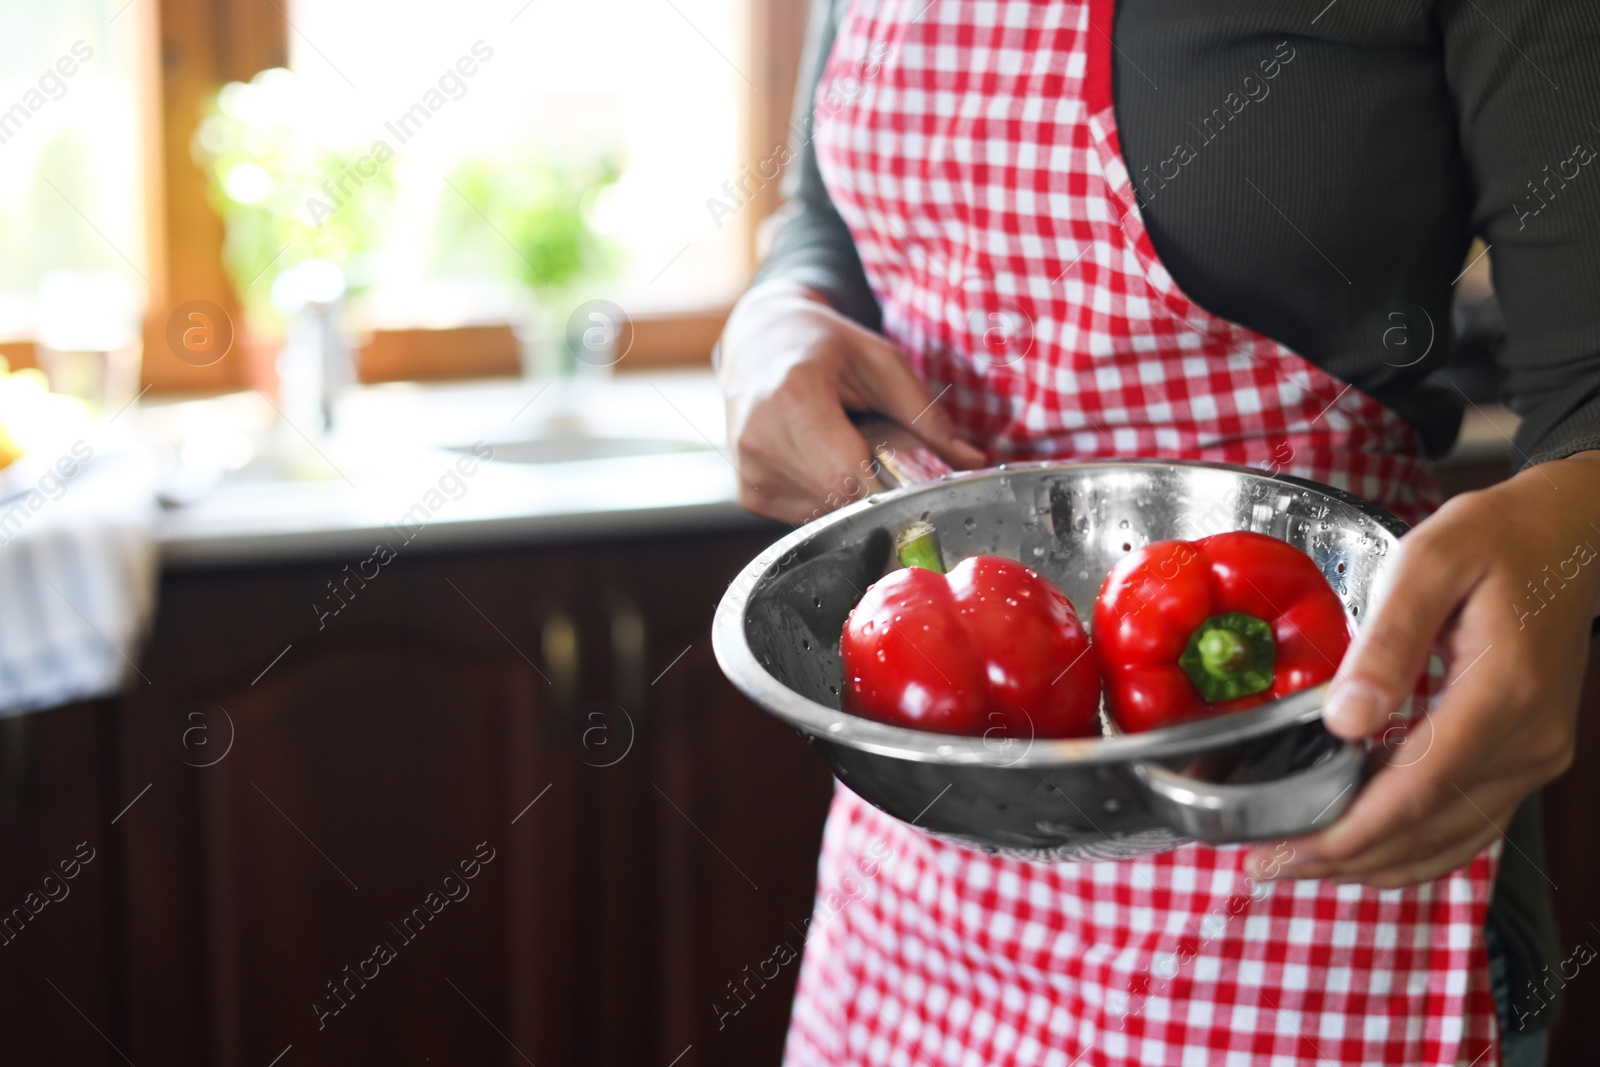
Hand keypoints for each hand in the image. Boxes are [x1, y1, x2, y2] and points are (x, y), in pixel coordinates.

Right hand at [717, 281, 984, 523]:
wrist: (759, 340)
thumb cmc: (824, 346)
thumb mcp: (881, 362)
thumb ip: (926, 415)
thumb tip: (974, 463)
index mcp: (793, 398)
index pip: (848, 476)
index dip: (890, 486)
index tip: (917, 478)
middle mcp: (760, 439)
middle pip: (839, 497)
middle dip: (874, 486)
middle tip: (881, 451)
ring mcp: (748, 470)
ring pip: (825, 511)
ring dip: (848, 490)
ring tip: (843, 445)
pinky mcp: (747, 491)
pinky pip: (805, 514)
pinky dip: (825, 493)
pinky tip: (820, 458)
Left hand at [1248, 451, 1599, 887]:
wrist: (1570, 536)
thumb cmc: (1496, 538)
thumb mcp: (1430, 561)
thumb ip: (1386, 641)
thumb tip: (1343, 720)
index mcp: (1503, 695)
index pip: (1417, 791)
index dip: (1348, 832)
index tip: (1285, 848)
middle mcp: (1529, 742)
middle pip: (1429, 830)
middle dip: (1343, 858)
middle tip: (1265, 865)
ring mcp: (1535, 757)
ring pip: (1450, 841)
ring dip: (1373, 863)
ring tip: (1298, 863)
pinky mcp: (1528, 758)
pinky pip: (1470, 824)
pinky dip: (1412, 847)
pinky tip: (1359, 847)